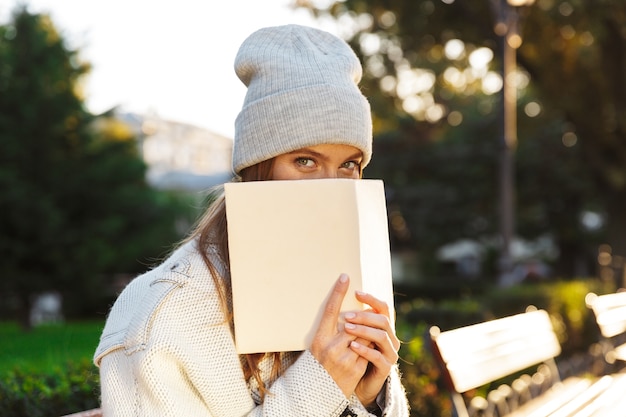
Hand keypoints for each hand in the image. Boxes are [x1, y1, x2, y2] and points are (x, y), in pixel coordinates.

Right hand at [309, 274, 368, 397]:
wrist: (318, 393)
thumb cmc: (319, 364)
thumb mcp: (319, 345)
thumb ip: (331, 331)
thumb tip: (347, 313)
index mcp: (319, 338)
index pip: (329, 310)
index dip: (337, 292)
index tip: (344, 277)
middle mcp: (330, 347)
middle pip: (353, 323)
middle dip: (361, 319)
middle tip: (366, 312)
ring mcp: (344, 359)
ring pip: (364, 336)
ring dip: (368, 333)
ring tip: (367, 333)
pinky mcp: (355, 369)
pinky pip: (368, 351)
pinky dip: (370, 348)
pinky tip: (368, 349)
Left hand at [343, 291, 399, 407]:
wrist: (361, 383)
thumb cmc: (356, 355)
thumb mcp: (355, 336)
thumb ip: (354, 321)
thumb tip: (340, 298)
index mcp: (385, 328)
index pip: (383, 308)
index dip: (372, 299)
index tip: (356, 293)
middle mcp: (391, 338)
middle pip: (383, 321)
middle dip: (365, 316)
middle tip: (347, 316)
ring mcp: (390, 353)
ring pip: (382, 337)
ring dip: (364, 331)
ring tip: (347, 328)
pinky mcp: (386, 368)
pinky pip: (378, 356)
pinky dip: (364, 350)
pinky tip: (352, 346)